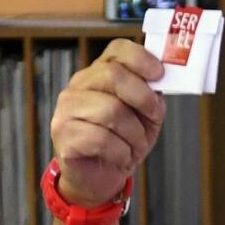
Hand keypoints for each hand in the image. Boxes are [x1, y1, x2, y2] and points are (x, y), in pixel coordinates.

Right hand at [51, 39, 165, 206]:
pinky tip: (120, 157)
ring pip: (110, 110)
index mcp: (102, 73)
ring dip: (134, 134)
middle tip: (153, 118)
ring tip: (134, 146)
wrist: (101, 174)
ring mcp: (67, 108)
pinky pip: (101, 139)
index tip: (160, 75)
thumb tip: (161, 86)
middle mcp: (80, 85)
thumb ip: (153, 97)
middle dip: (143, 99)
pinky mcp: (63, 133)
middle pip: (113, 75)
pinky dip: (121, 152)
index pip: (118, 50)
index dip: (142, 59)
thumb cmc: (125, 140)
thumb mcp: (147, 117)